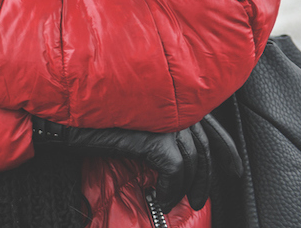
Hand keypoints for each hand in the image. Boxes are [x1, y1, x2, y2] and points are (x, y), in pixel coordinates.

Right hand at [32, 114, 241, 212]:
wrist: (66, 122)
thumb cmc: (93, 122)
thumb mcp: (134, 125)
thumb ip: (159, 131)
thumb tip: (178, 159)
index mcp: (171, 99)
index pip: (210, 125)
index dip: (227, 150)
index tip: (234, 170)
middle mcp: (172, 105)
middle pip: (204, 148)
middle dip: (206, 179)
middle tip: (199, 200)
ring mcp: (165, 120)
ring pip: (191, 163)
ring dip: (184, 188)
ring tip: (172, 201)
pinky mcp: (156, 138)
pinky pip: (175, 171)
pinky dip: (170, 188)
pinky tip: (159, 195)